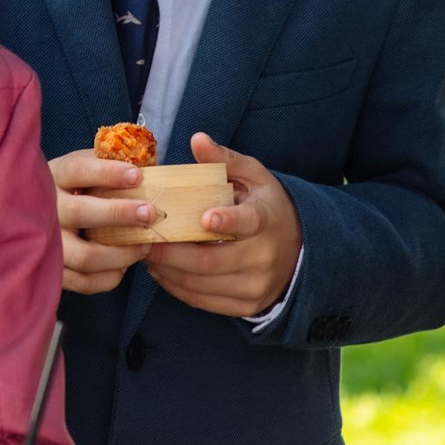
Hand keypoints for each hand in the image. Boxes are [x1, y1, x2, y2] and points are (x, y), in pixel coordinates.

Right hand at [47, 150, 150, 295]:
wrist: (42, 217)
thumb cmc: (76, 189)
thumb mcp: (85, 169)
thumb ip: (110, 165)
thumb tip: (148, 166)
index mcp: (53, 177)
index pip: (77, 170)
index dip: (107, 173)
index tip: (137, 176)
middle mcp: (44, 211)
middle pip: (79, 213)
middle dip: (119, 214)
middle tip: (149, 213)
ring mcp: (45, 244)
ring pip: (85, 256)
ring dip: (121, 253)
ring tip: (144, 246)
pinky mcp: (52, 272)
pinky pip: (84, 282)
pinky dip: (109, 277)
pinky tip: (123, 266)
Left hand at [142, 134, 301, 319]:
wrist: (298, 249)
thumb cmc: (266, 206)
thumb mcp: (253, 177)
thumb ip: (225, 159)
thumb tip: (197, 139)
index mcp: (266, 219)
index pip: (248, 221)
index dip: (227, 221)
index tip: (205, 219)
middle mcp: (264, 256)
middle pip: (211, 261)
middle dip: (173, 253)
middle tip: (146, 241)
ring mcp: (256, 284)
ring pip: (202, 285)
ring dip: (169, 271)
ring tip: (147, 254)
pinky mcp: (247, 305)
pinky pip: (204, 301)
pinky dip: (177, 288)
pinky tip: (161, 272)